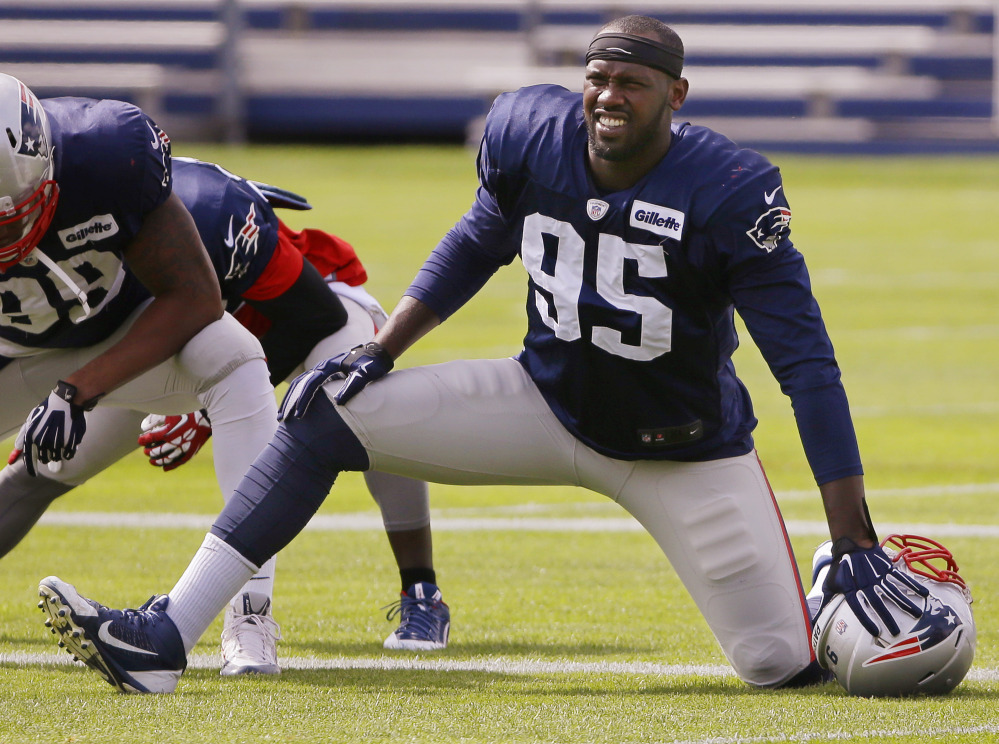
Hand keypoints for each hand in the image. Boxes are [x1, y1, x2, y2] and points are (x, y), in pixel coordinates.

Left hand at [14, 381, 98, 476]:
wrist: (66, 402)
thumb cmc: (47, 411)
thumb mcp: (31, 421)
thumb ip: (23, 437)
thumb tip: (16, 452)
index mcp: (32, 438)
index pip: (30, 459)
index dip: (32, 468)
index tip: (33, 474)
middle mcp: (43, 442)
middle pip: (45, 458)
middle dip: (47, 454)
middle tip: (51, 444)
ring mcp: (57, 443)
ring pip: (57, 457)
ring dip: (58, 453)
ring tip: (60, 440)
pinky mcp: (70, 443)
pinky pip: (68, 454)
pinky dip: (68, 452)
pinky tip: (69, 443)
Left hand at [137, 410, 212, 470]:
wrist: (206, 417)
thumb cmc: (187, 412)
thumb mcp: (170, 413)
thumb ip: (156, 419)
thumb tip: (145, 426)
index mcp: (167, 433)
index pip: (150, 439)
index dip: (143, 440)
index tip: (140, 440)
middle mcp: (174, 443)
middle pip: (157, 451)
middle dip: (149, 452)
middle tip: (146, 451)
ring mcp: (183, 449)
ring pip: (167, 459)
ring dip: (158, 461)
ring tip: (152, 461)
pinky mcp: (190, 452)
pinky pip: (179, 462)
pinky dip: (171, 466)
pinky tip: (165, 468)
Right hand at [278, 342, 392, 420]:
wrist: (376, 354)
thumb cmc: (371, 365)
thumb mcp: (365, 375)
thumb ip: (353, 386)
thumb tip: (338, 402)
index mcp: (329, 366)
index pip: (310, 384)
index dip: (303, 399)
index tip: (297, 415)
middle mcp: (322, 367)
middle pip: (300, 384)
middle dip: (290, 402)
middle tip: (282, 419)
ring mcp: (322, 370)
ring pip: (300, 385)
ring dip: (290, 399)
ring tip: (282, 416)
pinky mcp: (325, 375)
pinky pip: (307, 386)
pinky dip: (298, 396)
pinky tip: (295, 407)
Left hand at [823, 538, 928, 635]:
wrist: (850, 543)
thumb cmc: (840, 566)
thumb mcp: (830, 582)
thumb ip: (825, 599)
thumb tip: (817, 614)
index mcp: (852, 588)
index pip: (858, 607)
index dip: (866, 619)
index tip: (875, 632)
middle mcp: (866, 584)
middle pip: (878, 603)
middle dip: (887, 618)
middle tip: (897, 632)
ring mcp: (877, 575)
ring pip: (893, 591)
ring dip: (905, 603)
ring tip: (917, 615)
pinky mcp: (886, 568)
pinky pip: (901, 577)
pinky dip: (912, 585)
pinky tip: (923, 593)